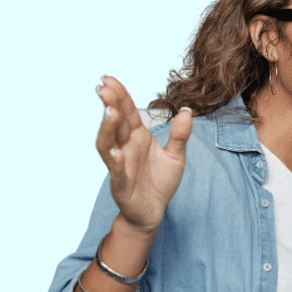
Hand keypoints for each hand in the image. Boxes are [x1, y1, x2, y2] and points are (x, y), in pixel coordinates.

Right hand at [95, 75, 192, 232]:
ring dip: (107, 128)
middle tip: (104, 87)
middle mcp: (125, 147)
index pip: (127, 112)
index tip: (109, 79)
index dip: (119, 95)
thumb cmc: (160, 182)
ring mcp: (120, 164)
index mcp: (137, 137)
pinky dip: (114, 160)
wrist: (154, 212)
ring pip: (108, 144)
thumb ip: (179, 135)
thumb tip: (187, 111)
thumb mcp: (176, 156)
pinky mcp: (121, 183)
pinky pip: (116, 170)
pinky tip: (114, 150)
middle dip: (110, 105)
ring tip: (109, 112)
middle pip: (115, 123)